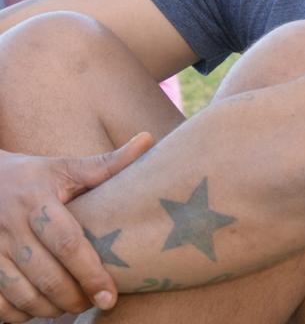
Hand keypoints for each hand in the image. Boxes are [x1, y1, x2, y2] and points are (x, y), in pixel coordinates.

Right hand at [0, 133, 152, 321]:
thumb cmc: (32, 177)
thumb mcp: (65, 167)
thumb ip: (106, 164)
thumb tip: (148, 139)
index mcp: (36, 200)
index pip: (67, 242)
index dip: (90, 272)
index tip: (110, 295)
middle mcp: (9, 225)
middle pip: (45, 273)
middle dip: (73, 296)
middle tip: (95, 303)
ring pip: (19, 292)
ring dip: (48, 308)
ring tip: (71, 307)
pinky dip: (17, 314)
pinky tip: (37, 310)